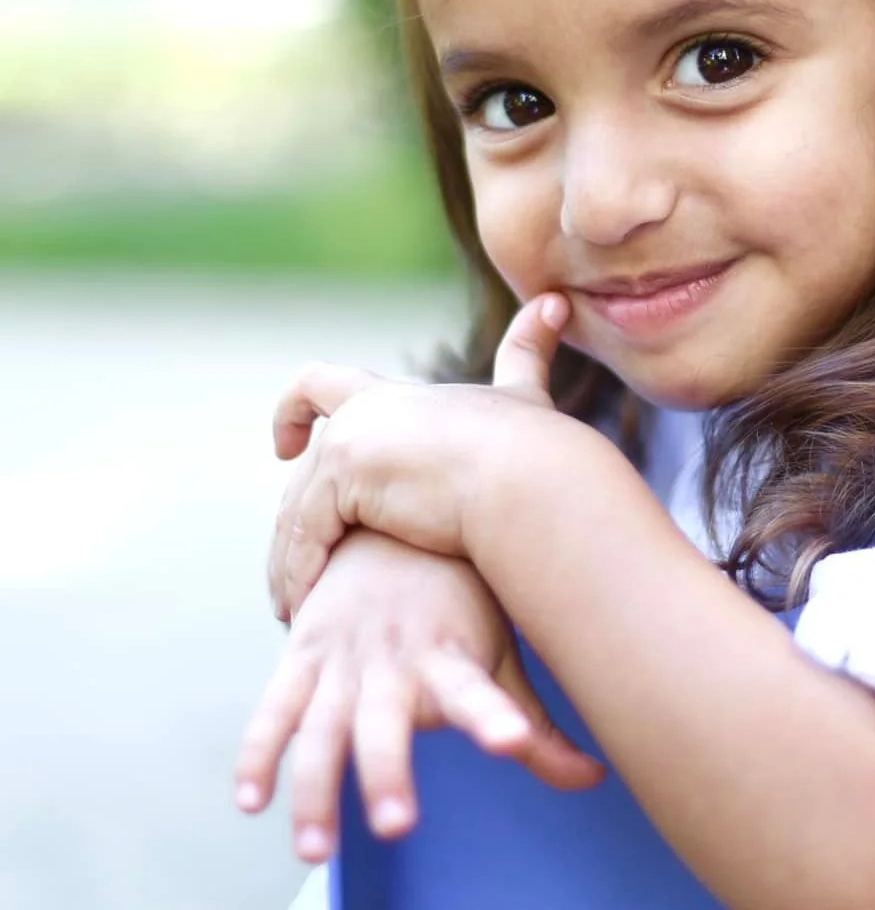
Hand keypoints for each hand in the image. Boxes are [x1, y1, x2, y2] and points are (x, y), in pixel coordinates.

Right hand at [237, 527, 603, 859]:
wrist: (391, 528)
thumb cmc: (458, 603)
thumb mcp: (501, 658)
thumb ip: (537, 728)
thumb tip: (597, 777)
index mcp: (448, 657)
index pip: (476, 691)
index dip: (495, 717)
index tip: (512, 742)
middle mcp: (391, 661)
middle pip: (384, 724)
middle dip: (387, 773)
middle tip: (397, 825)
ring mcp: (341, 661)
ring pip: (320, 729)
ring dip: (314, 789)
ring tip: (317, 852)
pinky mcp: (302, 660)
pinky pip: (273, 712)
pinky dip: (258, 754)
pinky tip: (251, 801)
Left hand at [268, 293, 569, 620]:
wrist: (533, 475)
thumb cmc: (537, 447)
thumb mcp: (524, 397)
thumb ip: (530, 353)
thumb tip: (555, 302)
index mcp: (395, 397)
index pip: (322, 384)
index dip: (295, 409)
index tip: (284, 446)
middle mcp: (363, 412)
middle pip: (302, 466)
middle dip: (292, 514)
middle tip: (293, 563)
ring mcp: (351, 442)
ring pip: (297, 507)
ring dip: (292, 558)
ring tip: (294, 603)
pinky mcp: (345, 477)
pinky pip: (307, 534)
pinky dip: (302, 572)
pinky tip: (306, 607)